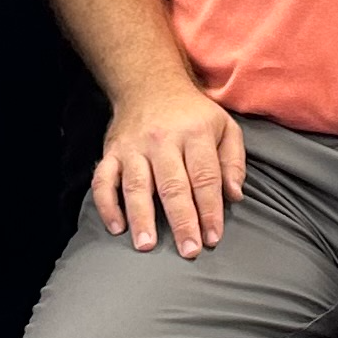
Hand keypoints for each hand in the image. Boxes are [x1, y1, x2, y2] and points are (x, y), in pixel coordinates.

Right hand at [95, 81, 244, 256]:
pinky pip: (103, 180)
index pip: (205, 177)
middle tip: (188, 251)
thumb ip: (233, 162)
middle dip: (181, 221)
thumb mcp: (224, 127)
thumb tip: (234, 196)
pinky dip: (107, 204)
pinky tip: (116, 227)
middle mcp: (163, 140)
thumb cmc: (193, 115)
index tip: (213, 238)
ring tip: (146, 245)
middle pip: (173, 185)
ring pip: (136, 185)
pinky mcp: (111, 152)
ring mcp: (134, 147)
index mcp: (195, 134)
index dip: (210, 210)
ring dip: (141, 217)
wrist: (150, 85)